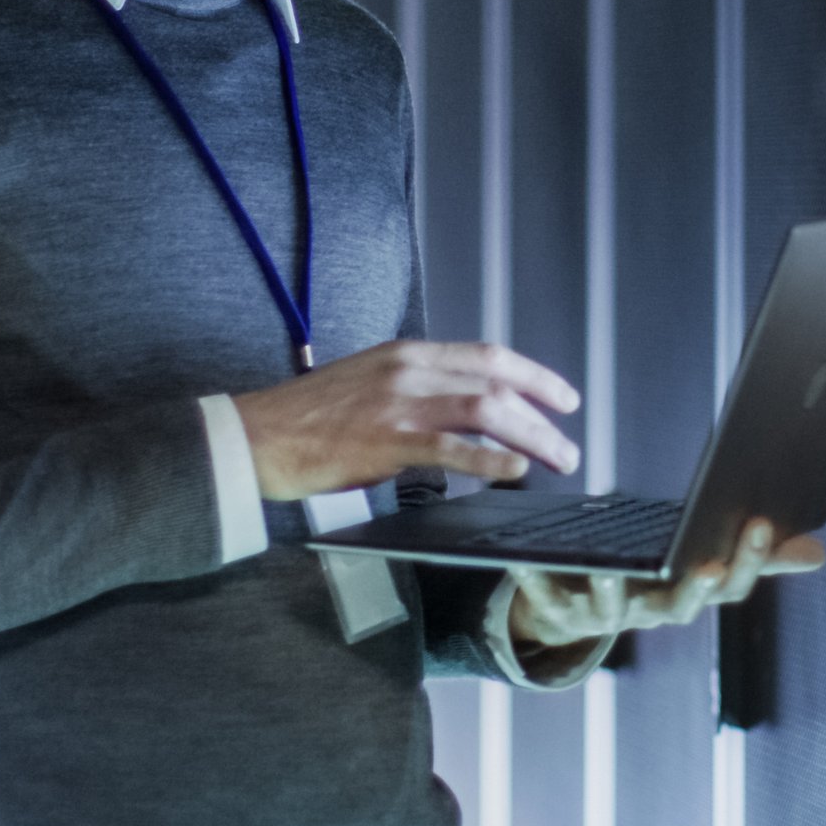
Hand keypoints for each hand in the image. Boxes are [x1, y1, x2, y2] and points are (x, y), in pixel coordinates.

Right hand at [235, 340, 581, 501]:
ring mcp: (399, 404)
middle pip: (496, 382)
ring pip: (486, 411)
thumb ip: (416, 393)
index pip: (487, 355)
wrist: (257, 435)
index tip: (562, 396)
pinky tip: (514, 471)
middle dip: (543, 413)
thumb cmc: (307, 418)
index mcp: (406, 354)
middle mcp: (409, 370)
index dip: (533, 375)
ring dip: (531, 437)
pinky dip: (489, 460)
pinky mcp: (387, 441)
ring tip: (556, 460)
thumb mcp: (369, 384)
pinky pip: (451, 449)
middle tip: (569, 442)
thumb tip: (459, 418)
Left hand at [507, 518, 824, 649]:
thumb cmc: (647, 575)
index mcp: (687, 595)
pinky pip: (545, 595)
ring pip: (611, 611)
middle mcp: (650, 613)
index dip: (747, 560)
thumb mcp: (701, 563)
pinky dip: (533, 579)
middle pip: (679, 609)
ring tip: (611, 571)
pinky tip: (524, 561)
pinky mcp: (558, 608)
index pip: (730, 586)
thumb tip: (818, 553)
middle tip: (709, 565)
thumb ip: (758, 559)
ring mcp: (604, 616)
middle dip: (695, 589)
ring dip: (612, 592)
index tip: (761, 522)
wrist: (572, 605)